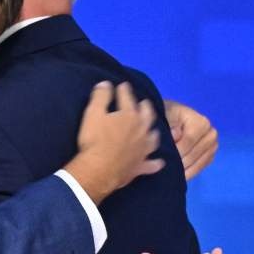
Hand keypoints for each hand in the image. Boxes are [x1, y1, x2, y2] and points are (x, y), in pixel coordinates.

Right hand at [65, 81, 163, 203]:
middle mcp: (141, 130)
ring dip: (154, 132)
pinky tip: (160, 162)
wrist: (99, 170)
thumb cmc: (94, 140)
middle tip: (145, 103)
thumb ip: (101, 96)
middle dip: (146, 107)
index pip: (127, 98)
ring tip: (153, 130)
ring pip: (153, 138)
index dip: (124, 90)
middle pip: (147, 115)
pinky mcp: (140, 166)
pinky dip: (156, 163)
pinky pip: (152, 165)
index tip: (122, 85)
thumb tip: (106, 84)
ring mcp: (143, 149)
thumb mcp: (93, 113)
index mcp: (130, 115)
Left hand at [164, 100, 217, 179]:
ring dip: (184, 170)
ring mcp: (213, 146)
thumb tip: (176, 134)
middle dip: (178, 162)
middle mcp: (211, 133)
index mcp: (202, 122)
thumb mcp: (167, 116)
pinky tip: (178, 175)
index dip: (176, 150)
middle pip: (194, 154)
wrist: (174, 119)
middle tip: (165, 169)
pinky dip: (189, 173)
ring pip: (198, 163)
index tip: (163, 158)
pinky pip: (201, 168)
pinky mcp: (211, 155)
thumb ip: (170, 124)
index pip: (189, 140)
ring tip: (170, 174)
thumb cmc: (169, 117)